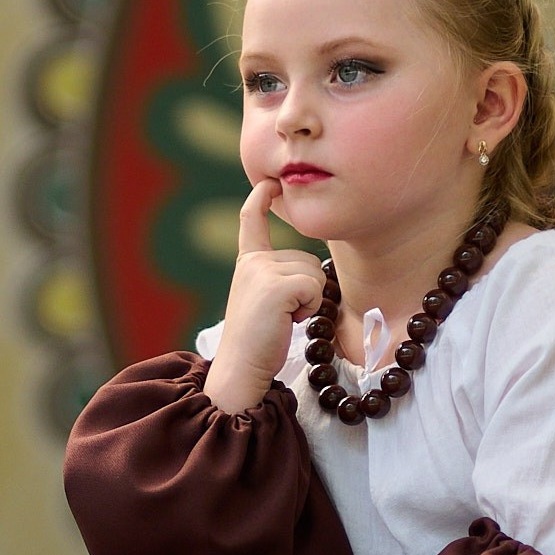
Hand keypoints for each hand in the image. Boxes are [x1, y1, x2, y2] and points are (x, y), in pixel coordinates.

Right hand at [202, 177, 325, 414]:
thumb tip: (313, 274)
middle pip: (306, 258)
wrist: (239, 371)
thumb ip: (279, 281)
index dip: (260, 200)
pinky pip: (315, 287)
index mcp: (247, 265)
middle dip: (307, 290)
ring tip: (283, 320)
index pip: (252, 222)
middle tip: (283, 317)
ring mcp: (261, 271)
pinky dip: (310, 308)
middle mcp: (252, 262)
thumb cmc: (257, 345)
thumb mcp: (264, 303)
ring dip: (310, 301)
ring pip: (314, 273)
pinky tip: (288, 321)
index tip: (268, 183)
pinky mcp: (275, 285)